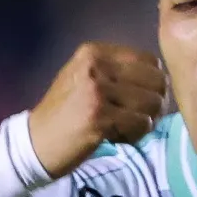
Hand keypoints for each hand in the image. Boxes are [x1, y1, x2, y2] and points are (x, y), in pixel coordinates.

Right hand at [26, 42, 167, 176]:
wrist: (34, 144)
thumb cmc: (64, 115)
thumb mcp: (84, 80)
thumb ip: (117, 72)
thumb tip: (161, 79)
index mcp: (93, 52)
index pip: (149, 60)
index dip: (153, 84)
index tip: (140, 102)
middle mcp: (95, 65)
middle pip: (156, 80)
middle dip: (154, 104)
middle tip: (138, 119)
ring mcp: (96, 90)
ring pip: (152, 103)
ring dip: (145, 121)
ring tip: (124, 129)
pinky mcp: (99, 116)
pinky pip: (141, 124)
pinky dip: (135, 135)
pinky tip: (116, 138)